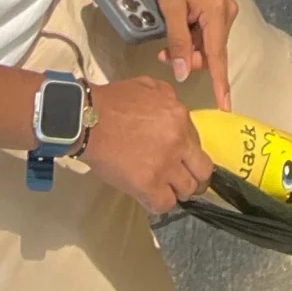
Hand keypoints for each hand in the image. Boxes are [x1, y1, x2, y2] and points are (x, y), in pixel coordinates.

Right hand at [81, 74, 211, 211]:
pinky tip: (149, 195)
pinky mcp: (148, 185)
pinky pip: (165, 204)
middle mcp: (178, 142)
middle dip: (195, 178)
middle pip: (203, 172)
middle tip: (182, 180)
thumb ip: (169, 99)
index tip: (180, 159)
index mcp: (180, 117)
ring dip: (176, 190)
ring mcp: (165, 166)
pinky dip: (159, 202)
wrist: (88, 119)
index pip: (198, 144)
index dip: (189, 154)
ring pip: (187, 190)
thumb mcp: (149, 86)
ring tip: (162, 187)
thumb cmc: (114, 101)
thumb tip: (176, 116)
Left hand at [152, 0, 236, 106]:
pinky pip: (207, 31)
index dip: (220, 84)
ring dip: (188, 47)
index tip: (226, 108)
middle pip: (210, 51)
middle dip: (188, 58)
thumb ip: (177, 42)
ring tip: (164, 43)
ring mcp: (224, 8)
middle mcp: (227, 14)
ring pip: (207, 42)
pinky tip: (177, 30)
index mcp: (218, 15)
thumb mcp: (171, 8)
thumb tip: (183, 74)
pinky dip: (192, 36)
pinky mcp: (218, 5)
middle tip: (161, 54)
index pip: (218, 58)